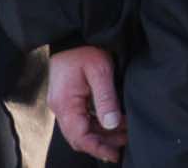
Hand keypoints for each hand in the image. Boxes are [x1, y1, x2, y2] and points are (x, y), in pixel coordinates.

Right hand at [47, 47, 124, 161]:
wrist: (74, 33)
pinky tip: (115, 122)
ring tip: (125, 135)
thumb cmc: (86, 50)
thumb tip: (112, 123)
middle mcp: (61, 107)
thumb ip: (106, 98)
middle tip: (125, 145)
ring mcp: (64, 103)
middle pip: (79, 135)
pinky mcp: (70, 98)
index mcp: (65, 104)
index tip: (115, 154)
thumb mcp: (100, 72)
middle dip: (103, 143)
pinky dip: (98, 123)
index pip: (79, 136)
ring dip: (102, 133)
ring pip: (82, 128)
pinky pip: (82, 118)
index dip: (97, 148)